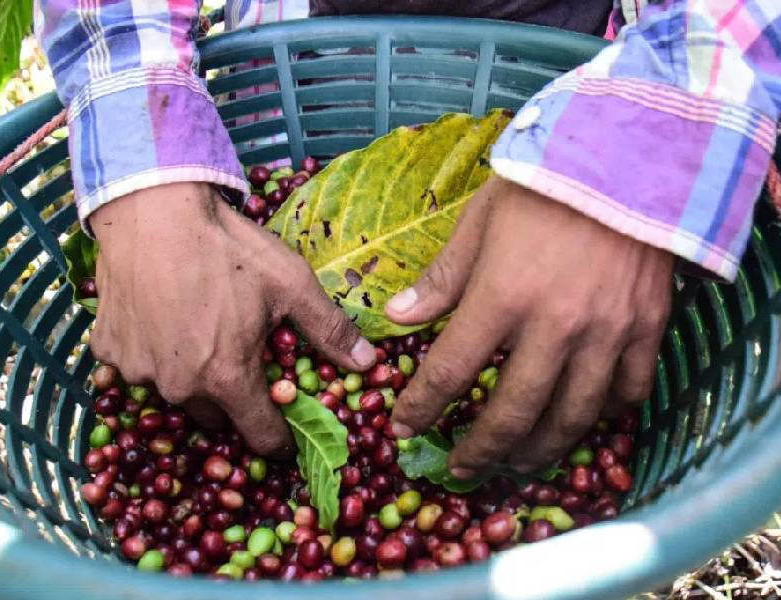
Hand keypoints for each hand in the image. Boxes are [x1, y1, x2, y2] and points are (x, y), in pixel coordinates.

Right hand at [90, 183, 376, 455]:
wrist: (153, 209)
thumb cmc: (229, 249)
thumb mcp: (291, 285)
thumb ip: (330, 329)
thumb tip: (369, 363)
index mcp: (229, 379)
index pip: (259, 436)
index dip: (277, 439)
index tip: (284, 433)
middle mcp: (180, 387)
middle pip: (216, 417)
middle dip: (233, 400)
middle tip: (241, 362)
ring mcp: (139, 371)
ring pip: (176, 391)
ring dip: (192, 376)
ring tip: (201, 333)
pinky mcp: (109, 350)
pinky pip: (140, 366)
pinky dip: (155, 353)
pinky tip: (165, 318)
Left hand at [386, 176, 673, 475]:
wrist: (630, 158)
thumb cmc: (545, 185)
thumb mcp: (479, 222)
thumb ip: (441, 278)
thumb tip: (397, 316)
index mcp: (501, 296)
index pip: (449, 371)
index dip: (421, 407)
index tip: (403, 428)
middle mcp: (553, 327)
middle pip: (511, 413)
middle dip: (480, 450)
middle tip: (459, 469)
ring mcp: (605, 333)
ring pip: (570, 417)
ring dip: (538, 451)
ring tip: (514, 464)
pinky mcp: (645, 330)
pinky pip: (626, 392)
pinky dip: (602, 415)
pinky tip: (580, 419)